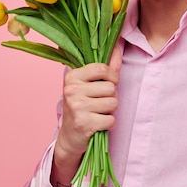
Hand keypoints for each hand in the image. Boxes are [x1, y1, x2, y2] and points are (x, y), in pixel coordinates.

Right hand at [51, 48, 121, 186]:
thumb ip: (105, 69)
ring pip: (113, 103)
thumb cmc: (82, 107)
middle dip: (111, 97)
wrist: (69, 137)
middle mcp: (72, 90)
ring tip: (98, 113)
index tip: (109, 83)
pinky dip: (109, 124)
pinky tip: (97, 124)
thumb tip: (118, 48)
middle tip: (98, 104)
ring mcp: (77, 107)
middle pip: (111, 88)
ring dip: (110, 111)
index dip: (112, 76)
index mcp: (72, 76)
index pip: (102, 68)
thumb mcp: (88, 85)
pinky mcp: (84, 123)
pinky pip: (111, 119)